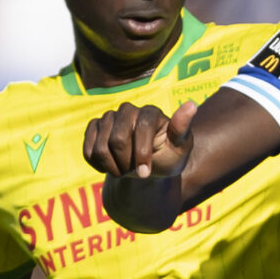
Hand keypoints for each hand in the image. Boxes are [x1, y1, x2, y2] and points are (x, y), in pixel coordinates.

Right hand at [84, 100, 198, 179]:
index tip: (146, 174)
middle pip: (117, 139)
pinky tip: (110, 168)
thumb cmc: (169, 156)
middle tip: (135, 171)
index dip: (141, 154)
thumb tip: (191, 105)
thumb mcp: (181, 148)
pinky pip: (88, 150)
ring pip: (100, 147)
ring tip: (124, 171)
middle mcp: (128, 110)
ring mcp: (109, 117)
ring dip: (112, 168)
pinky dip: (97, 165)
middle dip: (127, 163)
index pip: (141, 128)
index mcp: (151, 112)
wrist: (150, 167)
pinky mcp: (95, 127)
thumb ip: (182, 128)